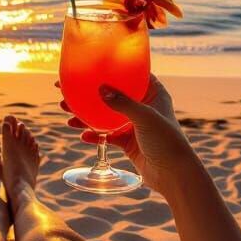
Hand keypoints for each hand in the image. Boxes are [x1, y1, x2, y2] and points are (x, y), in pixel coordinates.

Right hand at [60, 75, 193, 189]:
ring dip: (86, 114)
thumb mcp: (145, 117)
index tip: (88, 65)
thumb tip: (100, 89)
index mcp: (153, 92)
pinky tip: (82, 136)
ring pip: (105, 115)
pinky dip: (94, 135)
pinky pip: (107, 135)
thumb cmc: (167, 141)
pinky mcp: (128, 141)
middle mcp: (143, 105)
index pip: (130, 73)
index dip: (109, 68)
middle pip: (111, 93)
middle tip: (66, 89)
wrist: (174, 175)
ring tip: (67, 113)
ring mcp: (134, 124)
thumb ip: (122, 103)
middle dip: (90, 92)